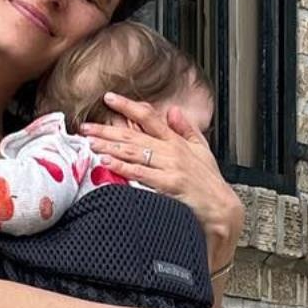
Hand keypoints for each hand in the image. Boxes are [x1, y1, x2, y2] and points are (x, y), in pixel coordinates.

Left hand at [79, 93, 244, 251]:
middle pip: (134, 134)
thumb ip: (186, 129)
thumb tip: (173, 110)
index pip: (149, 117)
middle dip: (108, 130)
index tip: (109, 98)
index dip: (128, 106)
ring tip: (90, 142)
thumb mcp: (202, 150)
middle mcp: (171, 150)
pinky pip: (141, 173)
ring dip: (110, 146)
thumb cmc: (210, 183)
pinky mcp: (169, 184)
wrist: (222, 208)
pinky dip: (123, 167)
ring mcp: (170, 166)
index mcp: (176, 141)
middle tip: (86, 127)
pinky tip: (108, 162)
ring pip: (134, 152)